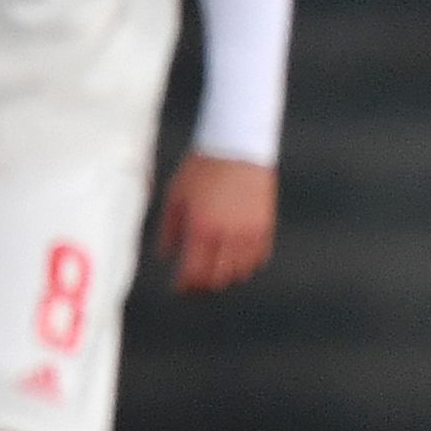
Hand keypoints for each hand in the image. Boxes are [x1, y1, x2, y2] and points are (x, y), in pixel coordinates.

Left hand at [160, 152, 277, 292]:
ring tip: (213, 271)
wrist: (237, 143)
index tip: (178, 287)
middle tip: (193, 284)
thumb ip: (168, 230)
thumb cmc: (202, 167)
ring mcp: (249, 233)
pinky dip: (245, 265)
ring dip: (224, 276)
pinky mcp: (265, 226)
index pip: (192, 274)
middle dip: (202, 285)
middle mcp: (227, 236)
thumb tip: (166, 255)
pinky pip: (257, 259)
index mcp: (201, 229)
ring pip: (238, 273)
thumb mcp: (175, 195)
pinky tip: (235, 259)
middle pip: (216, 279)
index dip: (183, 286)